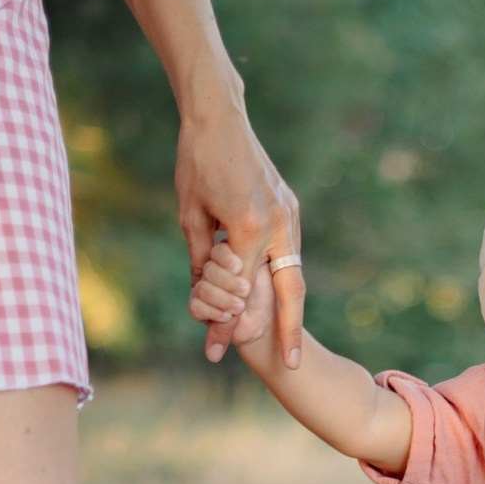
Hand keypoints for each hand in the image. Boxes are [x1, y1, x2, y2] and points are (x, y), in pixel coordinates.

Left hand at [177, 110, 304, 366]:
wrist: (220, 116)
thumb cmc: (196, 162)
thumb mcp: (189, 216)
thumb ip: (201, 261)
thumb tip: (204, 298)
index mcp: (248, 227)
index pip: (238, 290)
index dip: (225, 325)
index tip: (214, 351)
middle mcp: (278, 224)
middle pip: (290, 292)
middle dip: (289, 332)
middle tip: (292, 367)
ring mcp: (290, 215)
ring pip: (294, 273)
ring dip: (291, 308)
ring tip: (289, 341)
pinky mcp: (291, 207)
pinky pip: (289, 252)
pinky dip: (283, 278)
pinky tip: (278, 297)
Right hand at [188, 241, 273, 353]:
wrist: (270, 327)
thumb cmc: (272, 295)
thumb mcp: (265, 274)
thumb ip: (247, 262)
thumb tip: (232, 256)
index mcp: (230, 255)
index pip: (218, 251)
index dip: (225, 258)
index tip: (239, 267)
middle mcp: (213, 269)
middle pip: (208, 269)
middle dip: (227, 282)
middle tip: (245, 290)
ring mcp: (204, 288)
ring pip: (201, 288)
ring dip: (222, 299)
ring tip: (240, 306)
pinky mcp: (199, 308)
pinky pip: (194, 306)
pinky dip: (211, 312)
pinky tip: (227, 317)